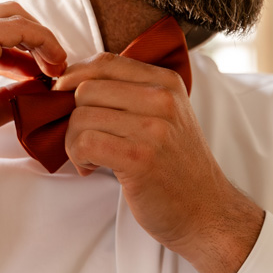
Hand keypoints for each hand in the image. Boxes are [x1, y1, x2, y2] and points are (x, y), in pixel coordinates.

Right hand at [0, 3, 65, 201]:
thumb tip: (27, 92)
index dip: (14, 50)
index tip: (34, 74)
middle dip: (31, 39)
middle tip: (52, 68)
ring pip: (13, 17)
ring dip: (41, 41)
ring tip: (56, 70)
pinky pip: (22, 28)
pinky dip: (45, 42)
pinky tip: (55, 66)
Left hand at [56, 54, 263, 272]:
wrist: (206, 210)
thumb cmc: (177, 166)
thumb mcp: (166, 116)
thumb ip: (131, 94)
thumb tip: (73, 82)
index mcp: (166, 82)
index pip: (104, 62)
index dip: (74, 77)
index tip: (66, 98)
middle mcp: (161, 99)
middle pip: (86, 89)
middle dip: (74, 117)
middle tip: (86, 141)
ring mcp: (152, 128)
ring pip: (81, 117)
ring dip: (74, 142)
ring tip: (92, 158)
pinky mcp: (139, 158)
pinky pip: (85, 143)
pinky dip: (78, 157)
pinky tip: (92, 167)